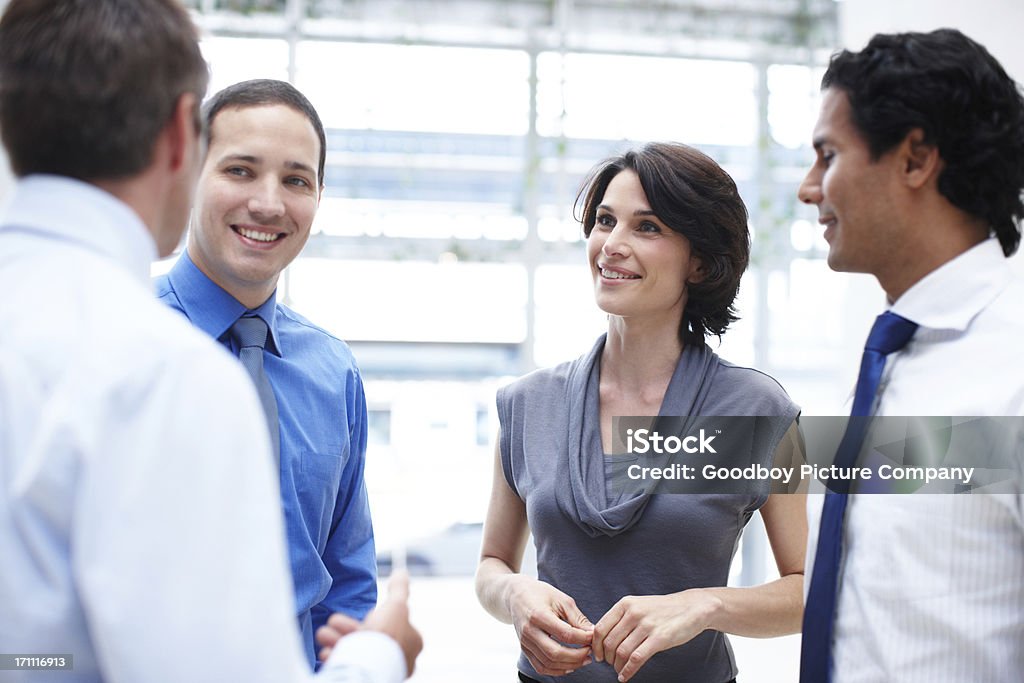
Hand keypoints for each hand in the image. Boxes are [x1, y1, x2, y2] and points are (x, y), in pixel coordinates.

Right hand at [316, 571, 422, 676]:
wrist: (370, 669)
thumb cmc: (387, 636)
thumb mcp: (396, 605)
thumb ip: (399, 589)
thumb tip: (402, 572)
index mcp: (411, 642)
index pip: (392, 623)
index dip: (375, 616)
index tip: (366, 614)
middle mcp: (399, 658)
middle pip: (370, 637)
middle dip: (347, 628)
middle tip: (333, 622)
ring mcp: (382, 669)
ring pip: (356, 650)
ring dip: (336, 640)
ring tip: (323, 636)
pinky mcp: (365, 678)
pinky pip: (348, 664)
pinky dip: (335, 657)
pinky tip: (327, 653)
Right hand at [507, 577, 594, 675]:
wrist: (516, 595)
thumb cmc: (541, 594)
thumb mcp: (561, 599)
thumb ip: (577, 617)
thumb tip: (593, 633)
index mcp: (538, 615)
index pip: (565, 634)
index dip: (583, 638)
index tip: (593, 637)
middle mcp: (529, 631)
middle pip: (555, 653)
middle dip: (577, 656)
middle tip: (590, 651)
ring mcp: (525, 642)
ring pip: (548, 663)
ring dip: (570, 665)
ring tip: (584, 659)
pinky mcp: (524, 649)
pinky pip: (540, 667)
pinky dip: (557, 670)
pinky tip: (570, 665)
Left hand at [592, 590, 719, 681]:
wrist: (692, 607)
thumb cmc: (664, 609)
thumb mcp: (638, 606)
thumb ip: (621, 618)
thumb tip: (602, 638)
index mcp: (625, 604)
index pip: (600, 628)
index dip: (596, 645)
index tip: (598, 655)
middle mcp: (633, 613)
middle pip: (609, 642)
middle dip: (607, 658)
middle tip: (610, 664)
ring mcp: (646, 625)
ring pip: (621, 652)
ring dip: (617, 666)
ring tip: (619, 670)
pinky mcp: (659, 638)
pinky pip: (636, 659)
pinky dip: (627, 671)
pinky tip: (625, 676)